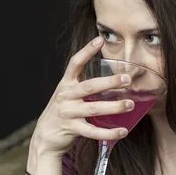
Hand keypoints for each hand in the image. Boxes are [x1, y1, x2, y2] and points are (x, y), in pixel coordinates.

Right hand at [31, 36, 133, 157]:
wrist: (45, 135)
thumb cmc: (63, 111)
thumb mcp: (68, 94)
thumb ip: (84, 86)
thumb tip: (113, 79)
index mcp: (66, 84)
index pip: (75, 63)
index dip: (86, 51)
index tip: (100, 40)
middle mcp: (65, 95)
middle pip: (89, 86)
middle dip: (109, 82)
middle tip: (127, 79)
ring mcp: (67, 112)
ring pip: (93, 108)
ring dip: (114, 107)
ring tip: (130, 104)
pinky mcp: (71, 128)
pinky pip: (92, 131)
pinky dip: (109, 132)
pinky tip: (123, 131)